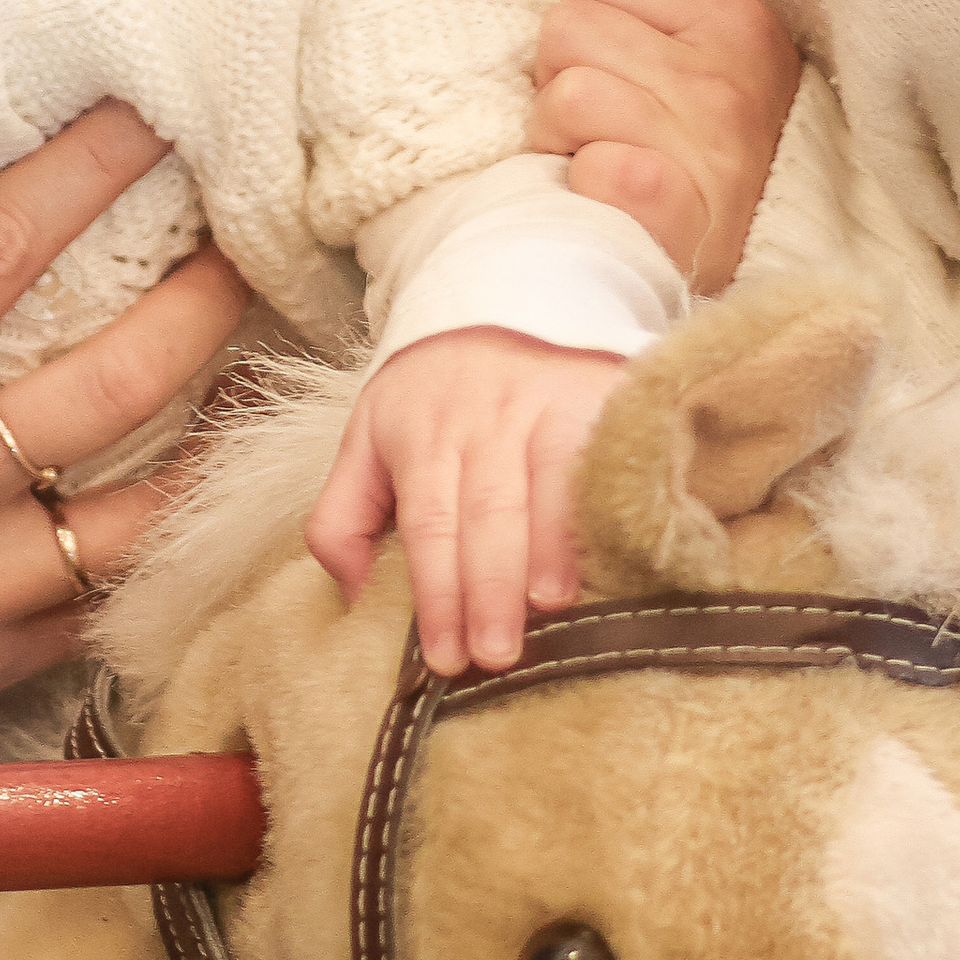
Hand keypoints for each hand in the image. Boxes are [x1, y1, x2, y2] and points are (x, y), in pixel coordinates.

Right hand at [0, 105, 247, 901]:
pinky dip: (188, 524)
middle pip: (122, 369)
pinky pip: (127, 581)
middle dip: (204, 289)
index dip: (88, 169)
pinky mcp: (3, 650)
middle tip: (250, 225)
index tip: (155, 110)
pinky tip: (225, 469)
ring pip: (156, 489)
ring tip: (271, 342)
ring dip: (223, 411)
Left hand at [305, 327, 625, 678]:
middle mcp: (483, 419)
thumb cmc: (428, 400)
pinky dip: (607, 504)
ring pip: (547, 481)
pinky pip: (603, 455)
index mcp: (419, 436)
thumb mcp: (365, 441)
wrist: (497, 301)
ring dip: (551, 547)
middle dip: (488, 587)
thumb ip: (344, 518)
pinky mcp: (599, 397)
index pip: (427, 525)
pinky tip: (615, 548)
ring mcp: (545, 404)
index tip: (445, 658)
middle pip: (486, 512)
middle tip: (494, 656)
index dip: (436, 594)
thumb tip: (354, 600)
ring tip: (552, 609)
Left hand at [525, 0, 801, 289]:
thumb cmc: (726, 155)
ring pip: (563, 95)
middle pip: (563, 26)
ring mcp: (704, 144)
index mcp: (735, 20)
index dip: (585, 13)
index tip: (610, 58)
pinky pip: (589, 167)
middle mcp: (724, 76)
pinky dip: (582, 185)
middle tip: (596, 115)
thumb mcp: (736, 61)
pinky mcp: (672, 208)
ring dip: (557, 133)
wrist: (768, 279)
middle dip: (561, 71)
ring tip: (593, 153)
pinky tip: (607, 194)